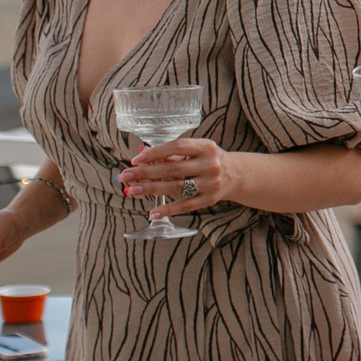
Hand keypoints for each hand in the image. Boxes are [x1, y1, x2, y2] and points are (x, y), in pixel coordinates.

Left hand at [121, 137, 235, 221]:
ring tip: (132, 191)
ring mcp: (210, 183)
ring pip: (176, 187)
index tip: (135, 160)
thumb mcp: (195, 150)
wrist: (236, 174)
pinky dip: (168, 210)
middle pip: (173, 169)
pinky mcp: (209, 200)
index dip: (155, 153)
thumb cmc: (208, 159)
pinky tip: (153, 213)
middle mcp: (209, 164)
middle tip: (125, 176)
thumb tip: (141, 153)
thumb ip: (170, 153)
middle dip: (145, 173)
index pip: (177, 147)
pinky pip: (185, 206)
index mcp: (205, 147)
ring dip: (151, 189)